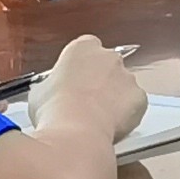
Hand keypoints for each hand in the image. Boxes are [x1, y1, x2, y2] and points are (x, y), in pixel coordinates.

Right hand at [32, 34, 146, 149]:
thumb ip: (52, 83)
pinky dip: (127, 114)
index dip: (79, 66)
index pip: (85, 48)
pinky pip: (135, 104)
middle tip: (85, 101)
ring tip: (97, 118)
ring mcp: (128, 77)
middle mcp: (109, 57)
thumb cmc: (53, 109)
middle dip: (100, 80)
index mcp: (82, 48)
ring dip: (114, 97)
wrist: (76, 131)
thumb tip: (51, 93)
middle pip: (107, 66)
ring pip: (123, 85)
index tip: (73, 80)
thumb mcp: (39, 91)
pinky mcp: (140, 97)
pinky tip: (111, 125)